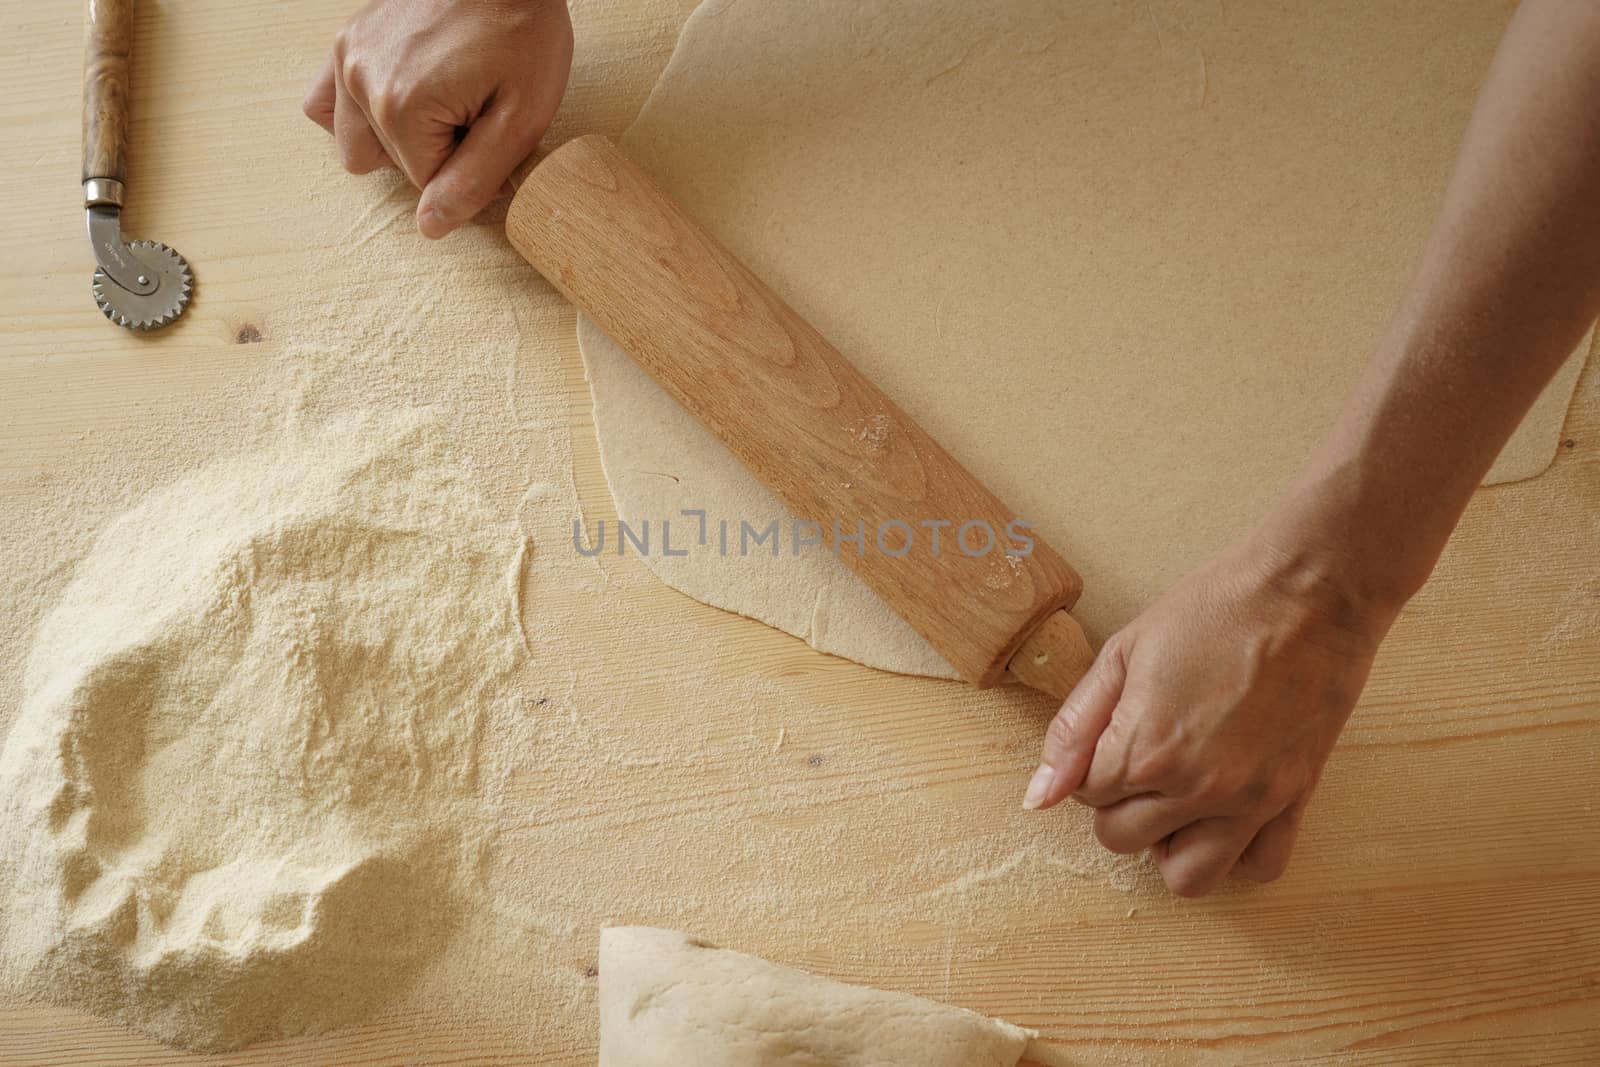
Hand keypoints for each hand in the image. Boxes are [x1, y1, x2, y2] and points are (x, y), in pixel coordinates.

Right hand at [304, 0, 573, 237]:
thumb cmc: (521, 27)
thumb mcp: (521, 116)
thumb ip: (475, 178)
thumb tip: (431, 226)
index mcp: (401, 108)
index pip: (427, 184)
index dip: (469, 170)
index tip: (494, 132)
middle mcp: (360, 83)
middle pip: (391, 164)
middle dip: (434, 152)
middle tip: (472, 112)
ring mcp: (346, 57)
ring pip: (355, 141)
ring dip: (395, 138)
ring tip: (442, 104)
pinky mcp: (347, 39)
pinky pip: (328, 101)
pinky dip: (360, 112)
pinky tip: (401, 99)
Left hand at [1022, 524, 1398, 896]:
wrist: (1308, 593)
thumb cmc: (1214, 609)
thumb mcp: (1123, 653)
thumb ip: (1074, 728)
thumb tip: (1038, 796)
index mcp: (1144, 748)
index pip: (1086, 795)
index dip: (1093, 763)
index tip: (1117, 731)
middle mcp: (1195, 788)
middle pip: (1122, 838)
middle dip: (1120, 804)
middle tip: (1143, 757)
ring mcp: (1249, 802)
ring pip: (1186, 877)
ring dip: (1169, 844)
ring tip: (1177, 799)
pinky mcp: (1294, 801)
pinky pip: (1259, 867)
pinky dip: (1236, 854)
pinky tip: (1224, 814)